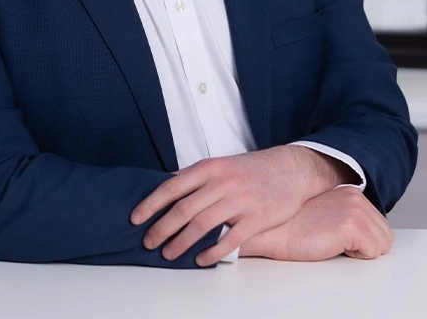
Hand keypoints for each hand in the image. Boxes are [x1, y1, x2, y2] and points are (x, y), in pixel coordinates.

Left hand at [130, 146, 347, 265]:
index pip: (173, 186)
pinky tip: (200, 260)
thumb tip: (165, 188)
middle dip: (162, 228)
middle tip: (148, 242)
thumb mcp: (221, 165)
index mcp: (210, 167)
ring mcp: (240, 200)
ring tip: (168, 254)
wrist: (290, 169)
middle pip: (184, 208)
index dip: (152, 203)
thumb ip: (196, 177)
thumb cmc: (250, 170)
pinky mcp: (257, 218)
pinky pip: (230, 240)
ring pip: (203, 224)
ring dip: (182, 243)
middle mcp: (223, 182)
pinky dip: (212, 252)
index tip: (136, 218)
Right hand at [239, 186, 393, 260]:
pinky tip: (332, 246)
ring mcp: (353, 209)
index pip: (378, 224)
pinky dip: (356, 257)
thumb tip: (364, 234)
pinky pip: (374, 252)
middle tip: (334, 242)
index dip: (361, 239)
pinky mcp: (351, 225)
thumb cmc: (292, 226)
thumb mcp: (325, 212)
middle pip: (385, 235)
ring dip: (360, 252)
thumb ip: (346, 214)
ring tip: (332, 243)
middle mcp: (355, 195)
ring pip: (382, 245)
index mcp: (350, 191)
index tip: (339, 237)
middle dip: (365, 246)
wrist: (272, 228)